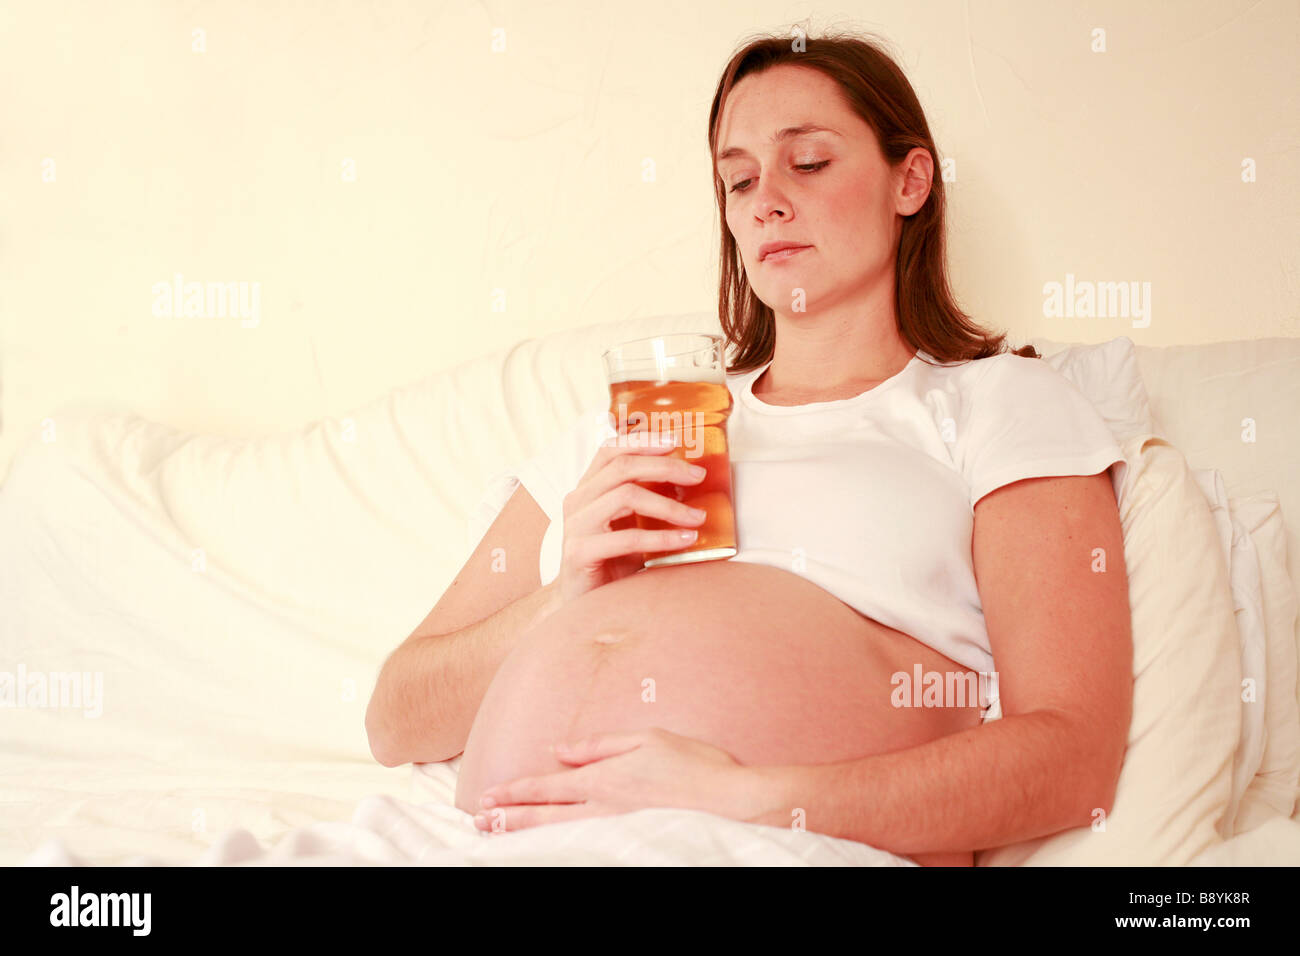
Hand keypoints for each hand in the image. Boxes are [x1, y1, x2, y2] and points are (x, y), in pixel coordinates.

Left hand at [472, 727, 759, 832]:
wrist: (733, 804)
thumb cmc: (696, 766)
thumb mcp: (647, 738)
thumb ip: (600, 745)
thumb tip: (561, 749)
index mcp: (603, 778)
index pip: (547, 786)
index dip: (515, 792)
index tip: (488, 797)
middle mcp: (602, 807)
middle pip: (543, 815)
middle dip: (508, 817)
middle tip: (478, 823)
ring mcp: (614, 830)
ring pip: (557, 834)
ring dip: (523, 834)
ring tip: (496, 836)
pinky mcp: (629, 843)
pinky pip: (582, 846)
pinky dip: (556, 847)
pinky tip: (544, 849)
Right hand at [555, 425, 708, 605]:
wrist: (582, 605)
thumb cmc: (612, 562)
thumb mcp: (631, 525)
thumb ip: (648, 501)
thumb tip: (692, 483)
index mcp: (588, 489)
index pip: (610, 450)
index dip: (643, 441)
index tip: (677, 442)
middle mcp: (577, 501)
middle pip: (622, 467)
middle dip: (666, 467)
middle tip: (698, 476)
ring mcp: (576, 526)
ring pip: (625, 496)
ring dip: (668, 505)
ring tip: (697, 517)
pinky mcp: (579, 553)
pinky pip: (627, 538)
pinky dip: (661, 538)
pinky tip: (685, 541)